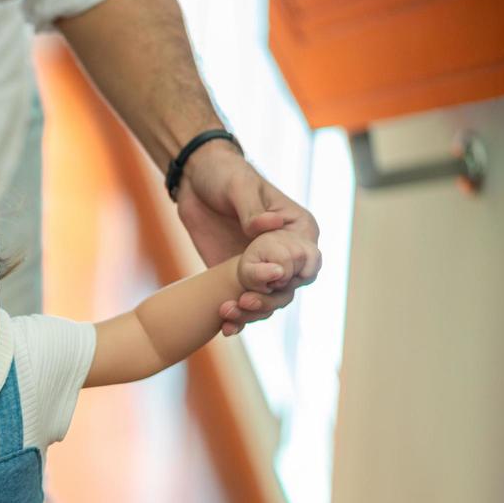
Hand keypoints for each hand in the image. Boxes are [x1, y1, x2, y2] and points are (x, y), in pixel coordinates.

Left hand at [176, 144, 320, 335]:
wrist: (194, 181)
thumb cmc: (225, 175)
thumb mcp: (239, 186)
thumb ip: (252, 209)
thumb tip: (267, 226)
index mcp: (296, 228)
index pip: (309, 260)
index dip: (296, 274)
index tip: (275, 278)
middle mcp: (283, 253)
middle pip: (288, 289)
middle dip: (268, 299)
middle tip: (245, 300)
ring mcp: (260, 268)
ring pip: (267, 302)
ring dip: (251, 313)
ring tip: (227, 312)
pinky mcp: (235, 278)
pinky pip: (242, 304)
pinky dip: (237, 318)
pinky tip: (225, 327)